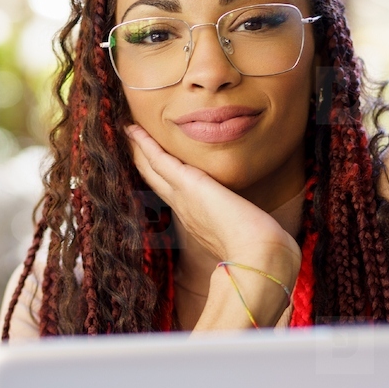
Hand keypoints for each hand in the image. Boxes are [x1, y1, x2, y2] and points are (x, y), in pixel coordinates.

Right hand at [124, 123, 300, 271]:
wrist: (258, 258)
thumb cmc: (261, 253)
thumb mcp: (250, 237)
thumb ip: (248, 232)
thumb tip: (259, 232)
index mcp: (198, 222)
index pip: (176, 196)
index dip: (163, 181)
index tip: (156, 168)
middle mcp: (185, 210)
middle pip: (155, 180)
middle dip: (142, 162)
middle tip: (128, 144)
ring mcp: (182, 197)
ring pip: (151, 168)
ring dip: (138, 149)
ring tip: (127, 131)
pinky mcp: (188, 184)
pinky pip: (158, 160)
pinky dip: (144, 144)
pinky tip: (132, 129)